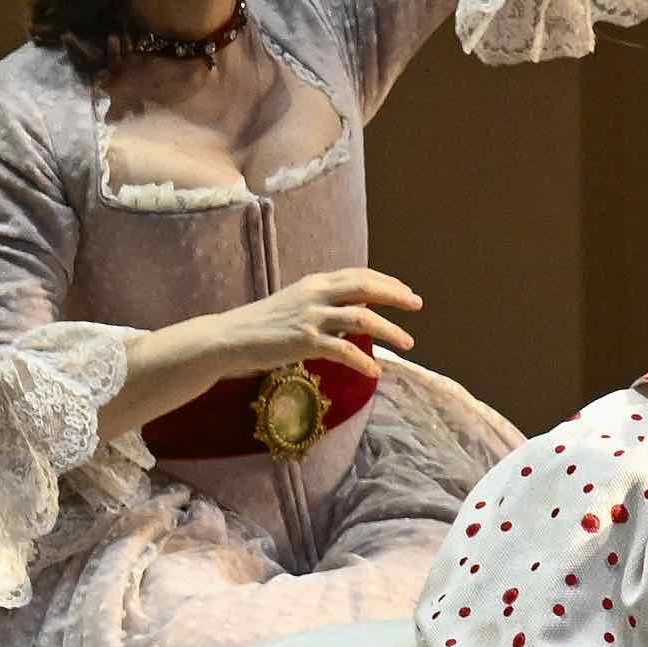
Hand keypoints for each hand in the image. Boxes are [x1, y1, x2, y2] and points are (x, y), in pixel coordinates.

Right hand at [200, 266, 421, 376]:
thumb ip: (324, 305)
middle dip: (396, 296)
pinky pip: (344, 350)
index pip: (359, 275)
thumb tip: (355, 315)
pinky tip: (375, 371)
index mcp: (315, 282)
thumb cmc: (263, 324)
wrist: (230, 338)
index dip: (386, 281)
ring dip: (389, 330)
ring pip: (362, 317)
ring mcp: (311, 317)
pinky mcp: (305, 341)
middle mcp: (316, 294)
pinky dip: (363, 360)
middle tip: (417, 305)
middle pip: (366, 288)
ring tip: (407, 343)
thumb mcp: (296, 303)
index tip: (404, 291)